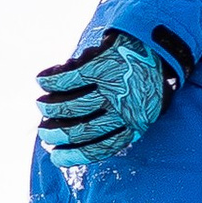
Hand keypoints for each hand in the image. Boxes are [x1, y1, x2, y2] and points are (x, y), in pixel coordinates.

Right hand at [37, 32, 170, 166]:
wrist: (161, 45)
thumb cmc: (146, 83)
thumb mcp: (143, 110)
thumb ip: (119, 127)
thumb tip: (79, 143)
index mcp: (135, 125)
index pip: (100, 148)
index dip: (74, 155)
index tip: (55, 157)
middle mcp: (124, 109)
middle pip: (82, 130)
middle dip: (57, 133)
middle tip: (44, 132)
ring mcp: (112, 86)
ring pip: (72, 105)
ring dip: (50, 107)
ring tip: (41, 105)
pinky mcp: (102, 65)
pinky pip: (69, 78)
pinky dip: (51, 81)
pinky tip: (41, 80)